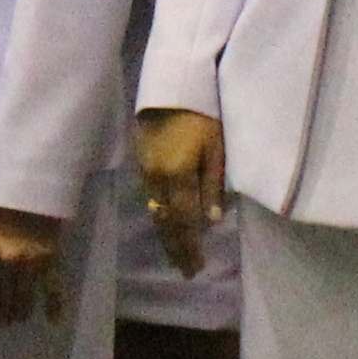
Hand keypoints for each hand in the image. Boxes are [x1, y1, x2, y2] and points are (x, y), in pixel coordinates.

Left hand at [0, 201, 67, 326]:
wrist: (29, 182)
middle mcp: (6, 262)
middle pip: (5, 300)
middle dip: (4, 314)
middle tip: (5, 322)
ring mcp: (30, 262)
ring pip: (26, 299)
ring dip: (21, 312)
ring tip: (19, 318)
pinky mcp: (51, 258)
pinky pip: (53, 288)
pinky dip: (54, 305)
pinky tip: (54, 319)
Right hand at [136, 109, 225, 276]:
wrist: (170, 87)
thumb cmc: (202, 114)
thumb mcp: (216, 148)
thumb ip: (213, 185)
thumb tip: (213, 221)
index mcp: (179, 176)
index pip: (185, 221)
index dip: (191, 246)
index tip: (197, 267)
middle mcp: (158, 180)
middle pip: (167, 223)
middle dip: (176, 249)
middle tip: (185, 271)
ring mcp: (146, 172)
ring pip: (155, 213)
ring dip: (166, 236)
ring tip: (175, 255)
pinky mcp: (141, 164)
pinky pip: (150, 199)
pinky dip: (159, 217)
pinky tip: (164, 225)